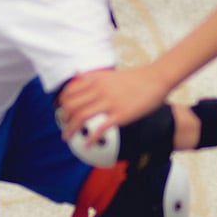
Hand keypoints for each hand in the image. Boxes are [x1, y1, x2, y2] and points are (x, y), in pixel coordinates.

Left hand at [56, 63, 170, 136]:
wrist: (156, 78)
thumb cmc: (134, 77)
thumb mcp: (109, 73)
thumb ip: (91, 75)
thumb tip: (76, 73)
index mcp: (95, 79)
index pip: (69, 91)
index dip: (61, 103)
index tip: (60, 110)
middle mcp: (99, 90)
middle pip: (71, 105)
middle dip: (63, 118)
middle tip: (63, 125)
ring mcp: (109, 102)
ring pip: (81, 117)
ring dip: (71, 129)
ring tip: (68, 137)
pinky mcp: (120, 114)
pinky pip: (100, 128)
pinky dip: (91, 138)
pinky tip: (87, 144)